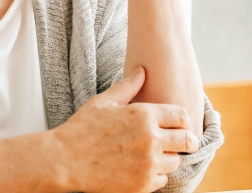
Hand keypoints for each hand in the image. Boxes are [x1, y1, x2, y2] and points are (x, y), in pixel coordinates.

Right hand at [52, 67, 199, 192]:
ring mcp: (147, 164)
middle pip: (187, 141)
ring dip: (168, 158)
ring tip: (154, 154)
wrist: (64, 160)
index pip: (182, 117)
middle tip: (182, 142)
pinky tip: (142, 168)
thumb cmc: (82, 128)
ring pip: (175, 162)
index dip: (183, 120)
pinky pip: (162, 179)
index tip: (179, 124)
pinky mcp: (142, 185)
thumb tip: (143, 70)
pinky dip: (156, 175)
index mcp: (143, 115)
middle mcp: (150, 139)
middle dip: (186, 141)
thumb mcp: (104, 102)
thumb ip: (128, 86)